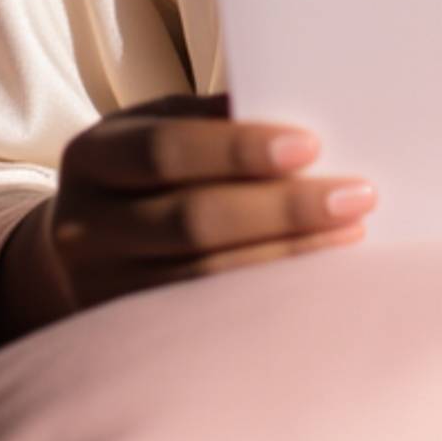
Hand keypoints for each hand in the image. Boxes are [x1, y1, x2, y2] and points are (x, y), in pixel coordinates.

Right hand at [44, 92, 378, 314]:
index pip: (165, 150)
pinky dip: (265, 299)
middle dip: (283, 209)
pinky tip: (315, 281)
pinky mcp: (126, 338)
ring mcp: (100, 290)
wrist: (87, 247)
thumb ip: (215, 120)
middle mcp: (84, 227)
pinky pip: (205, 323)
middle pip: (191, 220)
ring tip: (352, 233)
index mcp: (94, 156)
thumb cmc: (152, 171)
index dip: (238, 149)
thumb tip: (300, 103)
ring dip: (288, 255)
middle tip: (357, 195)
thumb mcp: (165, 128)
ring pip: (204, 278)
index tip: (310, 145)